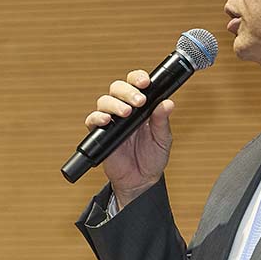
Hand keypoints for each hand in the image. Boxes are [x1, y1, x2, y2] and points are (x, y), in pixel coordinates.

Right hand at [84, 69, 174, 208]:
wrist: (141, 180)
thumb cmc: (153, 158)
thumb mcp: (163, 139)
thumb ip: (162, 121)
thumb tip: (168, 103)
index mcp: (141, 107)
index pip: (136, 83)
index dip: (138, 78)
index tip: (146, 82)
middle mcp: (124, 109)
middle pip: (117, 88)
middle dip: (127, 91)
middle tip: (139, 101)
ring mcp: (111, 121)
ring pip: (104, 101)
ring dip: (115, 103)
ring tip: (126, 112)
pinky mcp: (100, 134)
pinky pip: (92, 120)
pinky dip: (97, 118)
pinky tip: (106, 121)